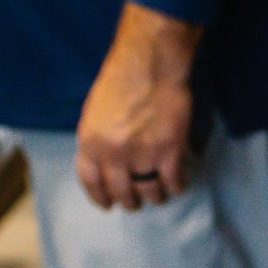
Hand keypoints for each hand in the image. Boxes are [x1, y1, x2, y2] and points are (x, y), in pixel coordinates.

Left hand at [75, 3, 200, 209]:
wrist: (149, 63)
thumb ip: (96, 142)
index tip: (108, 204)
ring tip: (159, 193)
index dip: (100, 198)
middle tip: (137, 200)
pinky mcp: (170, 151)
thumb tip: (103, 166)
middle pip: (122, 193)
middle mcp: (113, 155)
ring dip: (155, 197)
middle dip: (130, 201)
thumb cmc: (120, 81)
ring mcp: (143, 155)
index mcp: (90, 144)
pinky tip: (177, 183)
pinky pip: (174, 182)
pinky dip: (177, 186)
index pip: (91, 183)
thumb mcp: (93, 114)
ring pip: (150, 193)